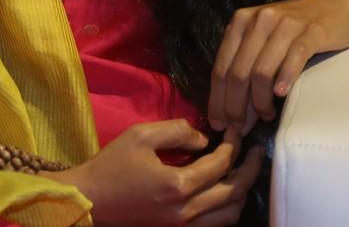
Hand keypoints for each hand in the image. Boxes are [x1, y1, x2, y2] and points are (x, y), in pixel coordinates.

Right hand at [58, 120, 261, 225]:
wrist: (91, 199)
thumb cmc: (111, 165)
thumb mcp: (139, 136)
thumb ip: (175, 131)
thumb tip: (203, 139)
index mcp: (177, 184)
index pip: (220, 164)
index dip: (233, 146)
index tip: (237, 132)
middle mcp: (187, 210)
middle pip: (235, 192)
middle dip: (250, 169)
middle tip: (256, 152)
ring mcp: (185, 225)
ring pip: (231, 214)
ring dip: (242, 192)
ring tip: (243, 173)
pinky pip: (217, 224)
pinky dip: (228, 209)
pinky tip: (225, 194)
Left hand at [209, 0, 348, 131]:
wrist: (331, 5)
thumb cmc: (292, 29)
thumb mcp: (262, 42)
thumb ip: (246, 68)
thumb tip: (233, 111)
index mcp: (238, 24)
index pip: (220, 68)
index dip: (217, 99)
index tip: (218, 124)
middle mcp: (256, 21)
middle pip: (237, 73)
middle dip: (235, 106)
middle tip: (239, 128)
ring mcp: (283, 25)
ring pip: (261, 70)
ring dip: (260, 100)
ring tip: (265, 116)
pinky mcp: (310, 31)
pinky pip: (293, 58)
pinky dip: (285, 79)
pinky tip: (282, 95)